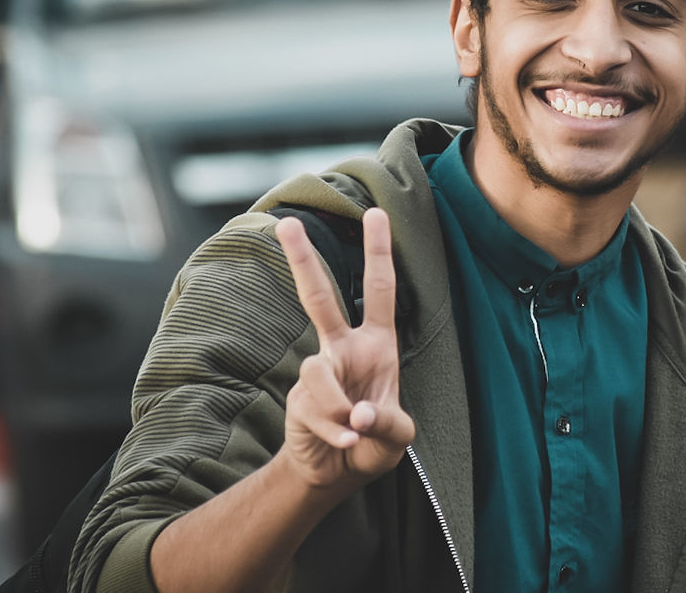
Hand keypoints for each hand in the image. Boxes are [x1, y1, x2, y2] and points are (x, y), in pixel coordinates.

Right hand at [275, 209, 414, 493]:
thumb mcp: (398, 436)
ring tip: (354, 432)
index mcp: (376, 345)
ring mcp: (318, 372)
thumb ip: (388, 424)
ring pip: (318, 373)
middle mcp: (344, 349)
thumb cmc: (374, 441)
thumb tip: (358, 414)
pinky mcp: (298, 399)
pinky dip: (333, 431)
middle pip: (319, 299)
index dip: (378, 252)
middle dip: (304, 260)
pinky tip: (345, 443)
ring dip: (339, 408)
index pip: (379, 291)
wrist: (338, 472)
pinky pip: (314, 409)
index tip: (376, 213)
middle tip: (286, 223)